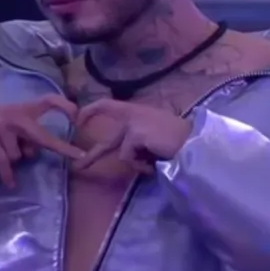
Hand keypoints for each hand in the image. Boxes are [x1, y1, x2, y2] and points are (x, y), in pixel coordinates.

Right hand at [0, 95, 83, 187]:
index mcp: (21, 108)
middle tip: (80, 157)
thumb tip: (34, 153)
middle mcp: (14, 114)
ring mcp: (1, 124)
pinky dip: (7, 174)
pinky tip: (10, 183)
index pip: (48, 100)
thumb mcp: (4, 125)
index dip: (64, 106)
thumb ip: (21, 135)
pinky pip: (3, 160)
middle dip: (62, 148)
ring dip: (12, 161)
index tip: (79, 115)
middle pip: (43, 135)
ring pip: (19, 155)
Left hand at [74, 99, 193, 170]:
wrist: (192, 142)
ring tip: (154, 162)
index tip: (79, 120)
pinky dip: (140, 165)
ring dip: (137, 163)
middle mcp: (132, 113)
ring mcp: (132, 124)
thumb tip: (124, 153)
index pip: (108, 105)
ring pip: (121, 153)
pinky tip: (155, 161)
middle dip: (92, 152)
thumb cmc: (178, 138)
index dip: (92, 111)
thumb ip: (137, 137)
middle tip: (78, 165)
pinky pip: (128, 159)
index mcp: (137, 111)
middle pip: (105, 130)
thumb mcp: (154, 131)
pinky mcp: (134, 135)